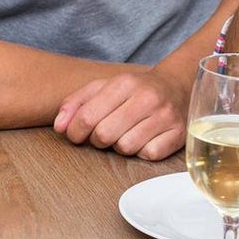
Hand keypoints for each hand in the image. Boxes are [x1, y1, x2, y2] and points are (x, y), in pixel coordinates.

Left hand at [53, 67, 186, 159]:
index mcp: (124, 83)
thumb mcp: (103, 87)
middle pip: (105, 135)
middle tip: (101, 135)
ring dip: (120, 146)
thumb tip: (59, 127)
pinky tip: (144, 139)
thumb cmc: (133, 90)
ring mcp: (165, 116)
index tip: (75, 135)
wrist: (177, 86)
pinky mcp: (178, 134)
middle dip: (97, 140)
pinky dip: (142, 151)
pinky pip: (148, 155)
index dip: (75, 131)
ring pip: (126, 148)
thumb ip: (76, 103)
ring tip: (125, 133)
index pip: (88, 116)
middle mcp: (147, 98)